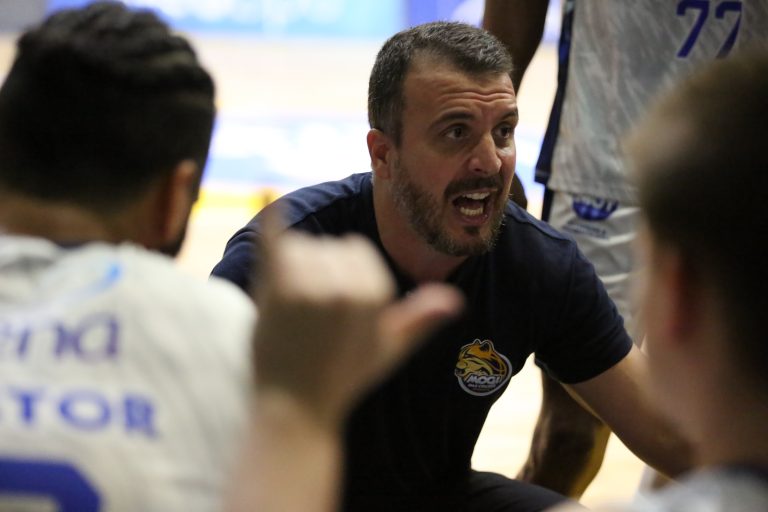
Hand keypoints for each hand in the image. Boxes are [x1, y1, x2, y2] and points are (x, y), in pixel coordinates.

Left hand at [252, 211, 462, 430]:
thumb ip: (421, 319)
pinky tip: (271, 203)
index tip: (335, 308)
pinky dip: (272, 222)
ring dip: (293, 267)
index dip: (345, 275)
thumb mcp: (390, 348)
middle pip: (328, 247)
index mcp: (375, 293)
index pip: (355, 251)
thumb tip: (455, 301)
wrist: (294, 409)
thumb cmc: (344, 379)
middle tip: (311, 313)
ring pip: (301, 247)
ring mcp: (309, 286)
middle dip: (320, 270)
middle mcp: (345, 286)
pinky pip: (275, 241)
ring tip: (292, 307)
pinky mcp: (275, 289)